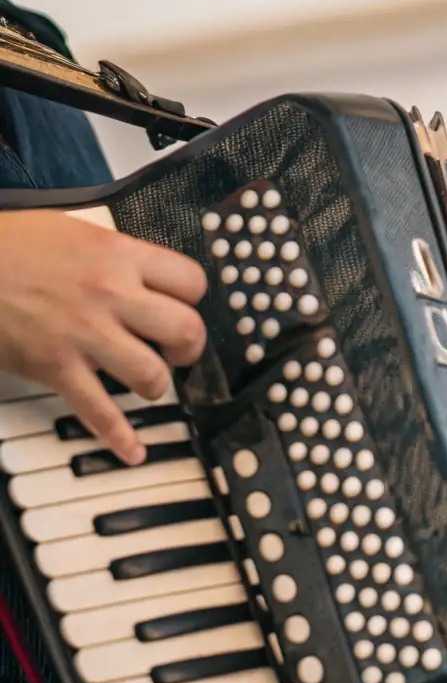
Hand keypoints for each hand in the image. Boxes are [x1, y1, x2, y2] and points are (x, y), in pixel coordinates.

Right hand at [0, 210, 206, 464]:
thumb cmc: (11, 244)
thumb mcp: (75, 231)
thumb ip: (117, 256)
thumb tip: (146, 278)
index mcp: (118, 255)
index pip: (191, 282)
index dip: (192, 299)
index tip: (182, 307)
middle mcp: (110, 294)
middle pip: (186, 331)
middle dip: (188, 348)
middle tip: (176, 352)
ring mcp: (85, 334)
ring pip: (152, 375)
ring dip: (155, 385)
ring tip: (146, 382)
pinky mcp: (56, 367)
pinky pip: (99, 412)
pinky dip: (119, 437)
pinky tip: (132, 451)